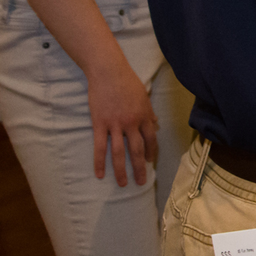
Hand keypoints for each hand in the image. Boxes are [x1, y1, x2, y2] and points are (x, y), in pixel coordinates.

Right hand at [85, 58, 159, 186]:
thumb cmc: (127, 81)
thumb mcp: (143, 95)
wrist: (108, 71)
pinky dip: (99, 162)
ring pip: (120, 153)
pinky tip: (99, 174)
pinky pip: (100, 147)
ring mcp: (116, 124)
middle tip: (141, 183)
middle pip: (137, 150)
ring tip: (122, 184)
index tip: (149, 163)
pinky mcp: (100, 124)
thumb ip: (149, 112)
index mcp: (145, 116)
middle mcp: (132, 123)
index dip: (150, 152)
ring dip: (121, 171)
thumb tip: (156, 123)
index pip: (151, 139)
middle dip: (139, 168)